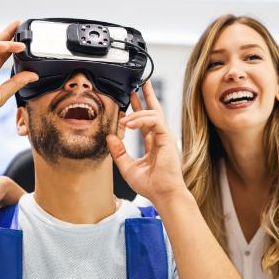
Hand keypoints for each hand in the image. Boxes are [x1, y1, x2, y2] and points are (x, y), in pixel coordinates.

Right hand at [0, 21, 38, 131]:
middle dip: (9, 34)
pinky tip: (6, 46)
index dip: (14, 48)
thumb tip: (33, 75)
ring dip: (6, 41)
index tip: (26, 41)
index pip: (3, 56)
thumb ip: (17, 83)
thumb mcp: (1, 94)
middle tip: (21, 24)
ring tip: (20, 44)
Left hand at [107, 81, 187, 204]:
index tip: (123, 109)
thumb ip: (119, 153)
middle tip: (137, 85)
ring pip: (153, 113)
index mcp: (152, 144)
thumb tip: (110, 137)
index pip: (144, 122)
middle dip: (146, 96)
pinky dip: (141, 119)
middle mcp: (159, 138)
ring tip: (124, 119)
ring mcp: (164, 137)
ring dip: (137, 112)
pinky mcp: (167, 138)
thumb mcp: (128, 168)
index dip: (134, 113)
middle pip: (153, 111)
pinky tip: (129, 124)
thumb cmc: (150, 186)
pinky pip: (155, 120)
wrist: (163, 194)